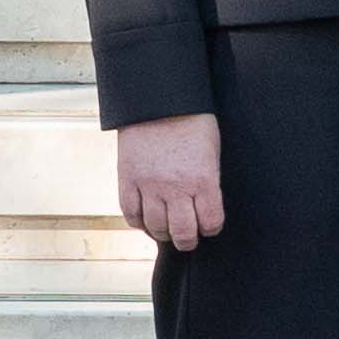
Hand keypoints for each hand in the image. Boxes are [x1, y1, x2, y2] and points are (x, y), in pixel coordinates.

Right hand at [110, 113, 225, 249]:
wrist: (157, 98)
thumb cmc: (191, 121)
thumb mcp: (210, 151)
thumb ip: (207, 182)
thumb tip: (203, 207)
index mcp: (203, 179)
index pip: (210, 222)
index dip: (211, 227)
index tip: (208, 225)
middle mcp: (176, 187)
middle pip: (182, 233)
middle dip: (187, 240)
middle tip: (187, 238)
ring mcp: (149, 185)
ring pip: (156, 227)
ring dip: (163, 233)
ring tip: (166, 229)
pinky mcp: (127, 179)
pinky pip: (130, 214)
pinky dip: (139, 222)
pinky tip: (146, 218)